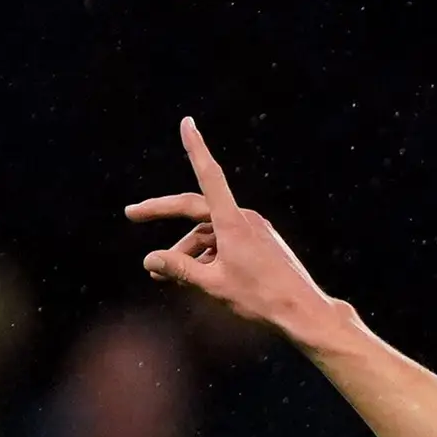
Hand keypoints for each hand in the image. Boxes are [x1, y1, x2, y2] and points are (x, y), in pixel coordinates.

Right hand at [126, 118, 343, 341]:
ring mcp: (254, 231)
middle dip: (162, 213)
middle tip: (131, 214)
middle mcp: (244, 219)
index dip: (195, 148)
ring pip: (209, 232)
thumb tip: (149, 259)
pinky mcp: (261, 243)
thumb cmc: (263, 299)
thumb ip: (179, 269)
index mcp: (233, 222)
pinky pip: (225, 242)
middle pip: (194, 209)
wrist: (305, 314)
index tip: (187, 123)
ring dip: (186, 249)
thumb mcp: (213, 285)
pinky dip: (207, 254)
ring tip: (162, 273)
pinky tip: (193, 274)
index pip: (209, 175)